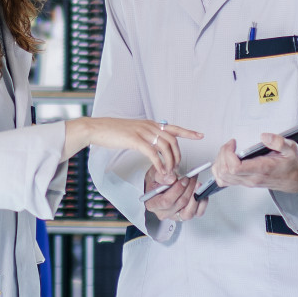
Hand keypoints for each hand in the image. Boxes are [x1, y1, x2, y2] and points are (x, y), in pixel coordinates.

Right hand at [85, 117, 201, 176]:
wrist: (97, 128)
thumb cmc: (113, 131)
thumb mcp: (133, 131)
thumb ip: (145, 136)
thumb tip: (153, 145)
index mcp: (151, 124)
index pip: (174, 128)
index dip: (188, 132)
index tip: (200, 135)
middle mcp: (149, 126)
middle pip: (173, 140)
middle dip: (178, 156)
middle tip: (176, 168)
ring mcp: (143, 132)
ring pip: (165, 147)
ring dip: (169, 162)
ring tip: (168, 172)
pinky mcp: (135, 140)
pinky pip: (153, 153)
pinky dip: (159, 163)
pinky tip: (160, 170)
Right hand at [143, 166, 206, 222]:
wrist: (158, 187)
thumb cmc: (155, 183)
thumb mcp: (153, 175)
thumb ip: (160, 176)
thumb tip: (171, 179)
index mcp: (153, 204)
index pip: (166, 201)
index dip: (178, 190)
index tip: (185, 179)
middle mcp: (164, 213)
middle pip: (180, 204)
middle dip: (189, 188)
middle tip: (192, 177)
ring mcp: (175, 215)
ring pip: (189, 212)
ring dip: (196, 197)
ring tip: (198, 185)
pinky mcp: (185, 215)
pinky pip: (197, 213)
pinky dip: (202, 203)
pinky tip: (201, 193)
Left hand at [211, 134, 297, 193]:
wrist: (296, 181)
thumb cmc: (292, 166)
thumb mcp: (291, 149)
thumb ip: (278, 142)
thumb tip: (264, 136)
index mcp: (261, 169)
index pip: (235, 168)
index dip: (228, 154)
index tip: (233, 143)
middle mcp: (252, 178)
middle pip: (225, 172)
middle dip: (222, 155)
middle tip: (230, 145)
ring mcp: (247, 182)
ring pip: (222, 177)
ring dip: (220, 162)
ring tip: (227, 151)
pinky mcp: (245, 183)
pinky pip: (225, 181)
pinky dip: (219, 171)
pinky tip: (225, 161)